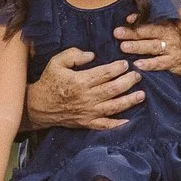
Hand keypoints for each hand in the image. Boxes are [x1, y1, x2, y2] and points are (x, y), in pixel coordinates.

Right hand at [26, 46, 141, 130]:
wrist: (38, 106)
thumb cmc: (49, 82)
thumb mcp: (56, 62)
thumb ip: (74, 55)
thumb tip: (91, 55)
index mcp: (80, 81)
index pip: (104, 73)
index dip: (117, 68)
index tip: (125, 64)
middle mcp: (86, 97)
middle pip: (113, 89)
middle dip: (128, 82)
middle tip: (137, 76)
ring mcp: (88, 112)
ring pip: (113, 107)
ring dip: (129, 101)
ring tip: (141, 95)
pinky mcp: (87, 122)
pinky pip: (104, 125)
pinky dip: (117, 124)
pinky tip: (129, 120)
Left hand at [117, 17, 180, 81]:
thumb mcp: (178, 28)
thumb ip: (163, 22)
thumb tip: (141, 16)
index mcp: (169, 25)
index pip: (152, 20)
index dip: (140, 19)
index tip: (128, 18)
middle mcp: (170, 35)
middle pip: (148, 32)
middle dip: (132, 32)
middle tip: (117, 32)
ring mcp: (172, 49)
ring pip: (152, 47)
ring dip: (137, 47)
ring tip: (124, 47)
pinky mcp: (174, 62)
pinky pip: (160, 63)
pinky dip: (149, 64)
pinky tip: (138, 65)